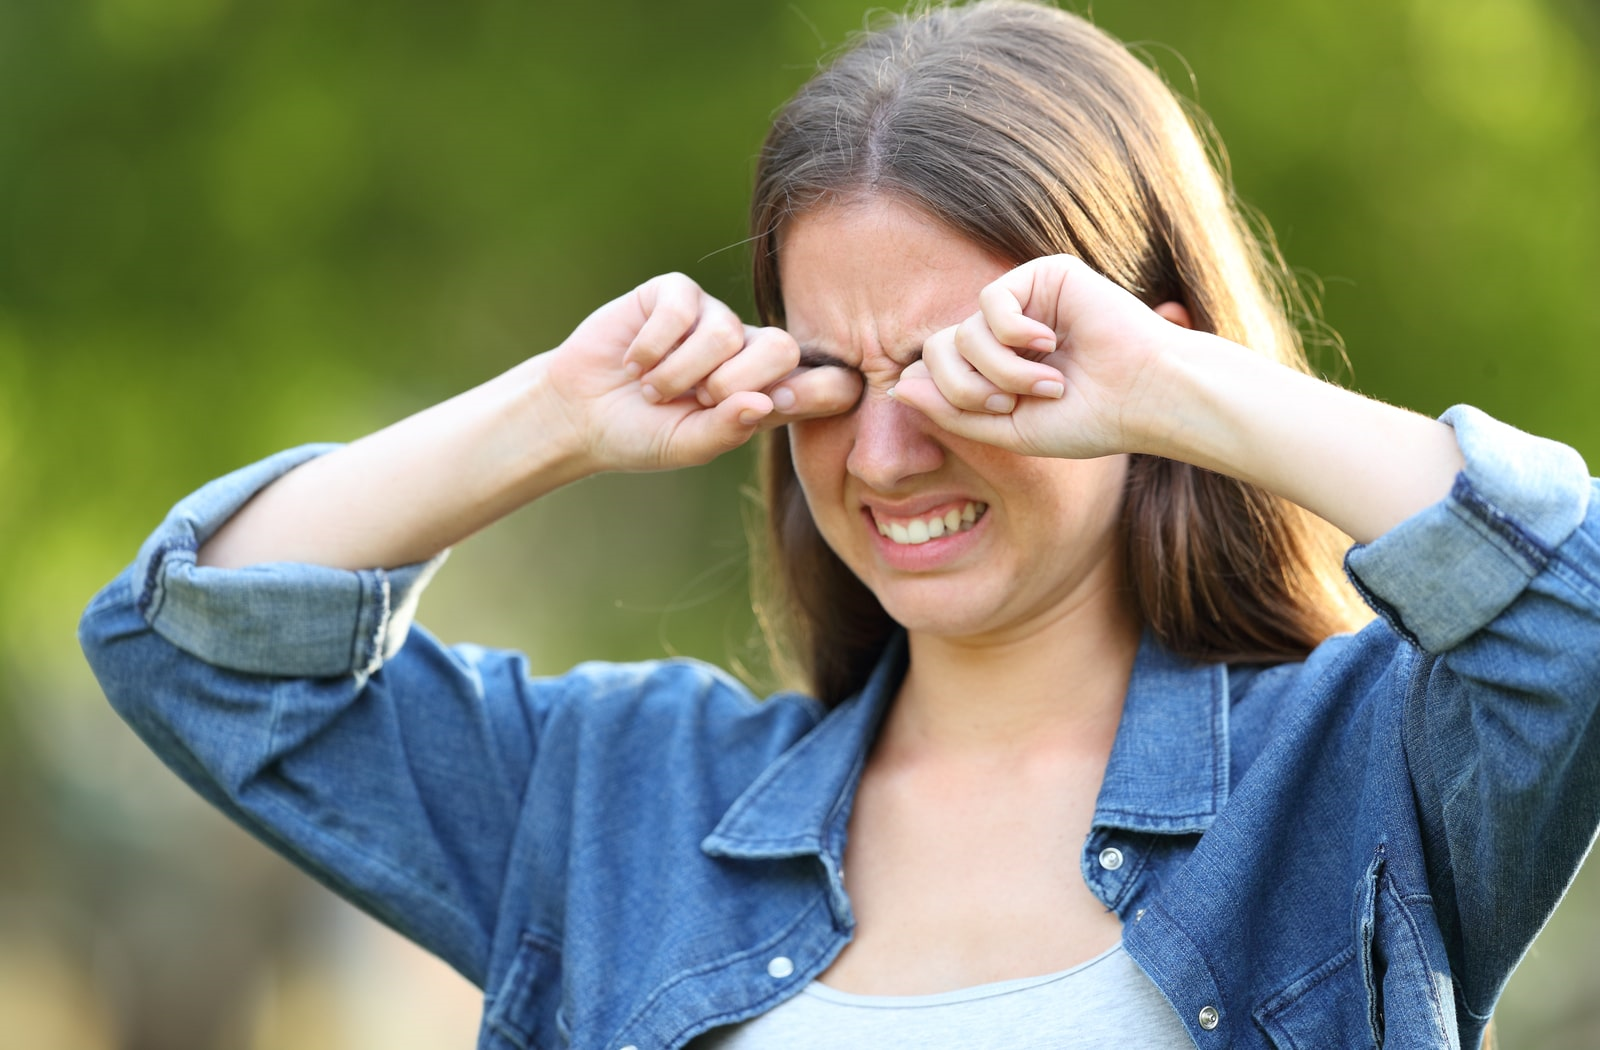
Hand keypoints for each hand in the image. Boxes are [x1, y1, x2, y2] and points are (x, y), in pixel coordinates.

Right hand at [541, 273, 861, 471]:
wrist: (579, 412)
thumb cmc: (640, 435)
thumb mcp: (686, 445)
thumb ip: (727, 429)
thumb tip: (765, 402)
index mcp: (766, 393)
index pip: (827, 384)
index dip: (817, 390)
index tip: (776, 405)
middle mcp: (747, 351)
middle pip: (783, 347)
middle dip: (734, 382)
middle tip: (696, 400)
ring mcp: (712, 317)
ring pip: (724, 333)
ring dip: (679, 372)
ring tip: (652, 388)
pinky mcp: (675, 293)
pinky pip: (682, 309)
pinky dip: (653, 345)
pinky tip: (634, 361)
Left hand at [888, 255, 1190, 459]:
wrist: (1146, 398)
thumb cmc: (1087, 419)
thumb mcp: (1008, 431)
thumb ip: (952, 411)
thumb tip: (898, 386)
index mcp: (995, 366)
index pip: (934, 371)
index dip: (951, 396)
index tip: (999, 414)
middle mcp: (1004, 331)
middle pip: (937, 350)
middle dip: (966, 386)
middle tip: (1010, 404)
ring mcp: (1023, 301)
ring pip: (963, 331)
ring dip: (1000, 368)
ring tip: (1047, 383)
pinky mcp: (1044, 275)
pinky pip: (990, 301)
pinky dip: (1012, 333)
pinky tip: (1051, 343)